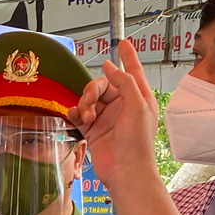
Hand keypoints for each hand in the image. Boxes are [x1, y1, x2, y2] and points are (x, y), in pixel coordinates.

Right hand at [73, 40, 161, 191]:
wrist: (125, 172)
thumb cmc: (137, 142)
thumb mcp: (137, 106)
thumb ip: (125, 82)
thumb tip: (110, 67)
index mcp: (138, 98)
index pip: (132, 72)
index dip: (128, 56)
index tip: (123, 42)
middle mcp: (122, 106)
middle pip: (103, 84)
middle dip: (93, 90)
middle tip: (90, 101)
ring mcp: (106, 118)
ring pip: (89, 98)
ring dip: (85, 103)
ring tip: (87, 117)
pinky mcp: (93, 130)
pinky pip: (80, 114)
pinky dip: (76, 113)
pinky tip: (76, 117)